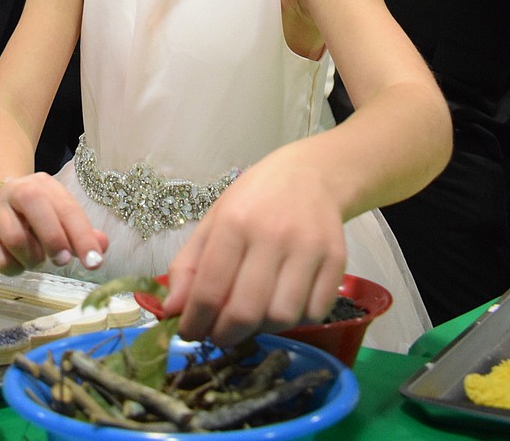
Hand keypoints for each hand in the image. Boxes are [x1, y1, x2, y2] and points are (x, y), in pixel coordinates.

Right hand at [0, 172, 108, 274]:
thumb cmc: (36, 214)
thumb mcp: (60, 216)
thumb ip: (81, 232)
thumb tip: (102, 247)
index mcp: (43, 185)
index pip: (66, 207)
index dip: (82, 236)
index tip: (94, 262)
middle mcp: (17, 191)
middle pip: (36, 207)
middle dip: (54, 239)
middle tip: (63, 261)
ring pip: (16, 238)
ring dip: (33, 258)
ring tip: (37, 258)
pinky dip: (14, 268)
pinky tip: (18, 261)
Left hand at [163, 155, 346, 346]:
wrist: (310, 174)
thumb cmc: (255, 199)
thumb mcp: (214, 219)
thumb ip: (189, 264)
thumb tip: (172, 311)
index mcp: (235, 221)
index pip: (210, 288)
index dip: (195, 321)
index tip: (190, 333)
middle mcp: (273, 234)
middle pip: (246, 310)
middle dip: (226, 334)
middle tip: (219, 335)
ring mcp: (308, 247)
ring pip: (282, 317)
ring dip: (262, 329)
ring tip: (252, 317)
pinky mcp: (337, 259)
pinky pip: (315, 313)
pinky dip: (296, 320)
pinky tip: (283, 304)